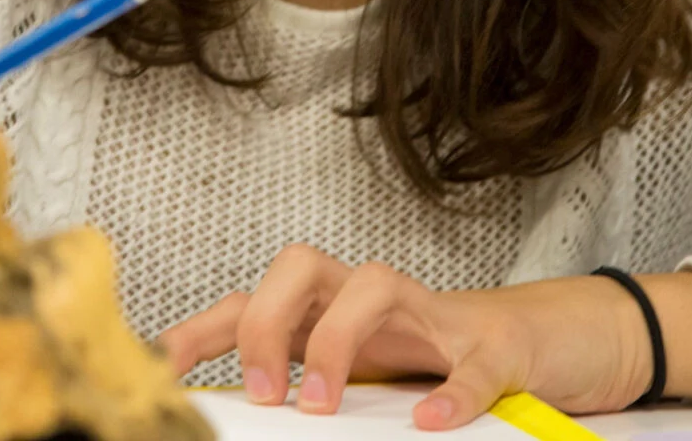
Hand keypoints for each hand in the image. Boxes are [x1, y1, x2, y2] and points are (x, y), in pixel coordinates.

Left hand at [156, 244, 657, 430]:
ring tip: (323, 403)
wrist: (535, 345)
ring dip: (338, 339)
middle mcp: (368, 300)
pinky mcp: (491, 345)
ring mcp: (430, 314)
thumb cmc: (427, 362)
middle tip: (261, 390)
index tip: (156, 368)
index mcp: (326, 313)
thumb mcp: (357, 379)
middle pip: (298, 267)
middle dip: (266, 321)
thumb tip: (230, 424)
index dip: (197, 330)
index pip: (248, 302)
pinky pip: (471, 358)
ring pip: (374, 282)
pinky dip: (452, 388)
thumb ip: (303, 390)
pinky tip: (432, 417)